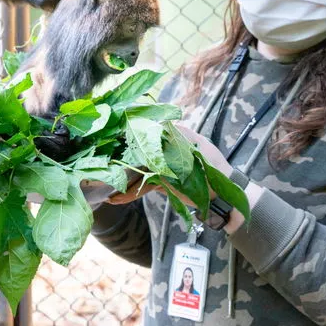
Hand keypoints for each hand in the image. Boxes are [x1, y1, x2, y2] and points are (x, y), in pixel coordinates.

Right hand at [106, 125, 231, 204]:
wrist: (224, 197)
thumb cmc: (213, 169)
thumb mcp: (196, 149)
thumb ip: (175, 137)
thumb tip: (153, 126)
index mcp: (173, 134)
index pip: (146, 132)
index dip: (128, 136)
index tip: (111, 140)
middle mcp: (164, 148)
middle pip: (138, 153)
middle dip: (120, 161)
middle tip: (101, 167)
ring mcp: (162, 166)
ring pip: (137, 172)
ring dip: (122, 181)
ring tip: (104, 190)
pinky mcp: (161, 182)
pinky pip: (143, 186)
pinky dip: (131, 193)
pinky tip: (115, 199)